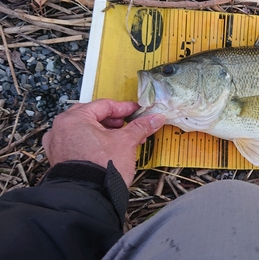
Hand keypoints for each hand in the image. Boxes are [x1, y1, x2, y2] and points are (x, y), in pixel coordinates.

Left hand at [42, 99, 164, 185]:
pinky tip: (107, 150)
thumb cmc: (102, 166)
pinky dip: (93, 143)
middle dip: (113, 121)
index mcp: (74, 118)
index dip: (124, 108)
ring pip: (84, 130)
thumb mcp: (126, 142)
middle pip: (92, 116)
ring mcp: (57, 145)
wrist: (87, 198)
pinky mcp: (59, 159)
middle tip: (128, 124)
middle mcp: (60, 128)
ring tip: (121, 139)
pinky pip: (77, 143)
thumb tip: (155, 118)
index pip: (104, 105)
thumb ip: (140, 127)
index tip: (137, 111)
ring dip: (104, 132)